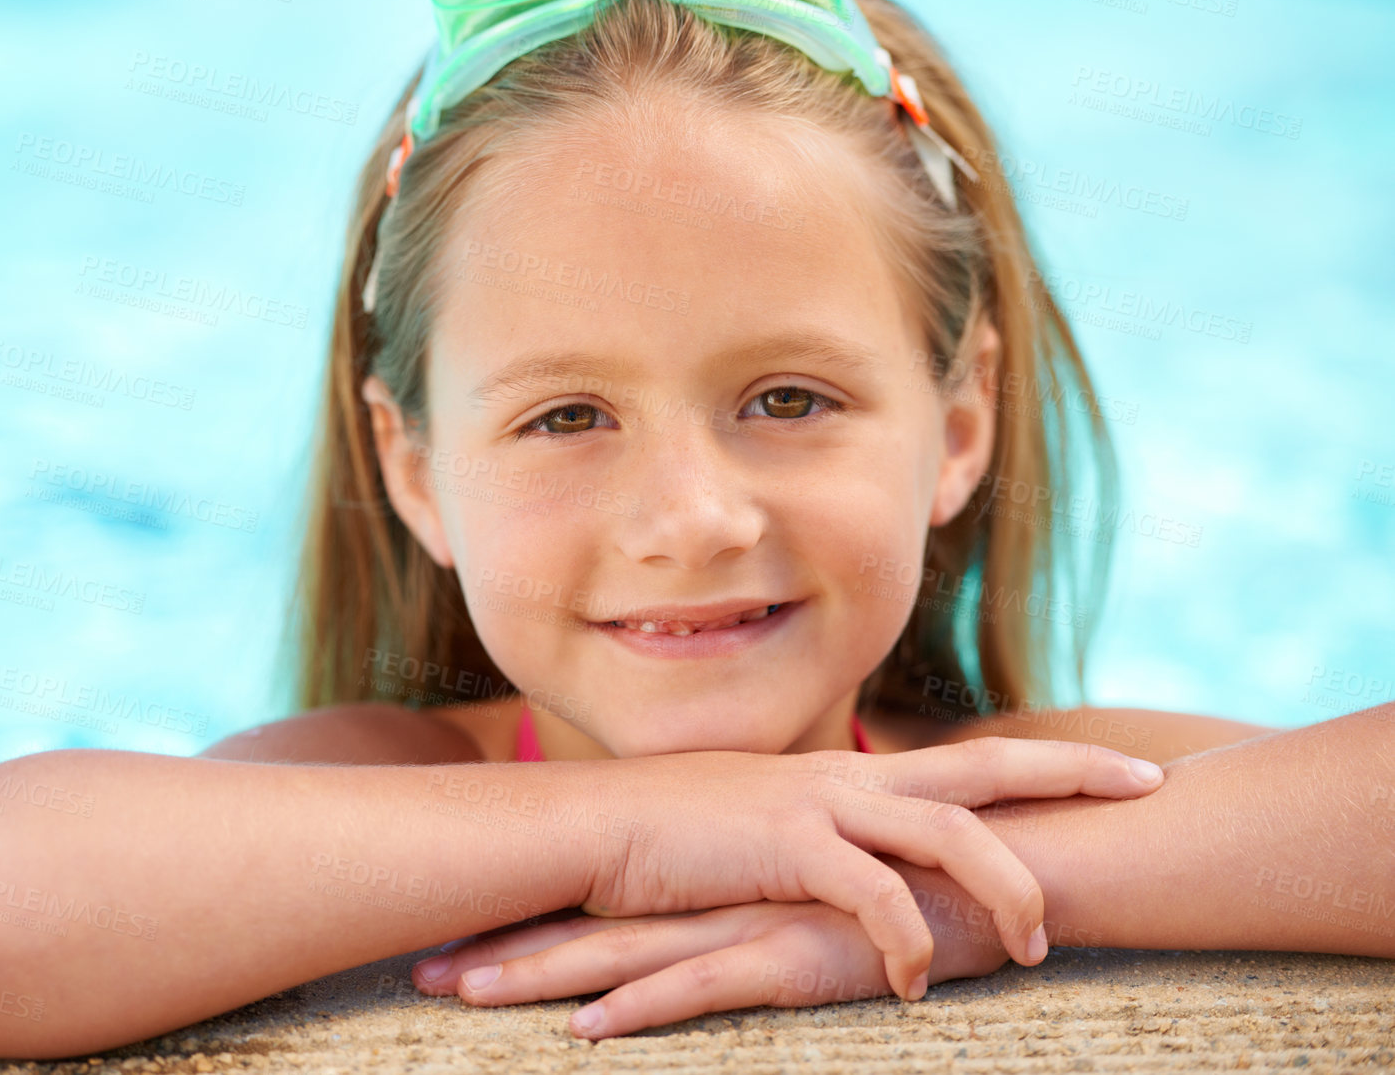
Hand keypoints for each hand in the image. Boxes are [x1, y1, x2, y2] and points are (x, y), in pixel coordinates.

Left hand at [413, 878, 1013, 1038]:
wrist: (1006, 855)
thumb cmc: (916, 887)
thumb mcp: (826, 904)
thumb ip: (777, 912)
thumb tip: (735, 932)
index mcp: (722, 885)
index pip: (608, 907)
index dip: (533, 923)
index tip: (462, 941)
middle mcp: (721, 896)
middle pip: (591, 927)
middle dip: (505, 950)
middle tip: (423, 972)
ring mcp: (752, 920)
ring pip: (623, 953)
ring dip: (539, 975)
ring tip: (460, 992)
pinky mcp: (795, 950)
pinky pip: (703, 986)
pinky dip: (640, 1009)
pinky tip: (585, 1029)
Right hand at [573, 738, 1161, 998]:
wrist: (593, 826)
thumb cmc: (672, 837)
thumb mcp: (761, 828)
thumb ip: (819, 837)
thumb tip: (861, 861)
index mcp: (848, 775)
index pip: (969, 758)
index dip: (1049, 758)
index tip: (1120, 765)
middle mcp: (848, 778)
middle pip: (984, 766)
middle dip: (1071, 771)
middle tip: (1148, 785)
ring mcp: (820, 806)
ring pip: (948, 830)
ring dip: (1004, 884)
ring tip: (1038, 944)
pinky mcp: (786, 848)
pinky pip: (874, 894)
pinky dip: (908, 938)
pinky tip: (916, 985)